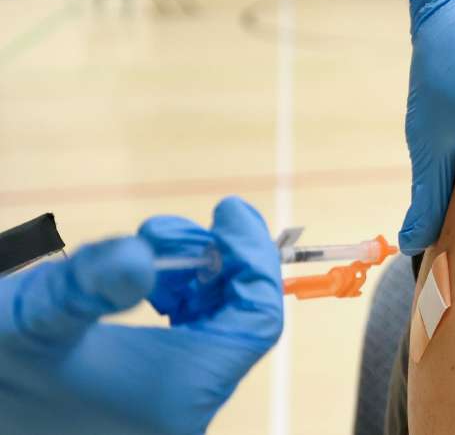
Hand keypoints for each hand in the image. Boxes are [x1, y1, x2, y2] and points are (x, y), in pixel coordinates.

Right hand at [0, 197, 281, 434]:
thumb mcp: (30, 317)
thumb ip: (85, 286)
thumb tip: (141, 256)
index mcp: (179, 394)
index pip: (258, 319)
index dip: (253, 258)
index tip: (229, 209)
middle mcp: (187, 410)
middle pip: (239, 318)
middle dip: (212, 259)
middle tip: (162, 227)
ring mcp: (172, 408)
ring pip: (216, 325)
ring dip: (192, 276)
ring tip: (146, 245)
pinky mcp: (154, 401)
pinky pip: (192, 341)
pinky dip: (178, 301)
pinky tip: (144, 280)